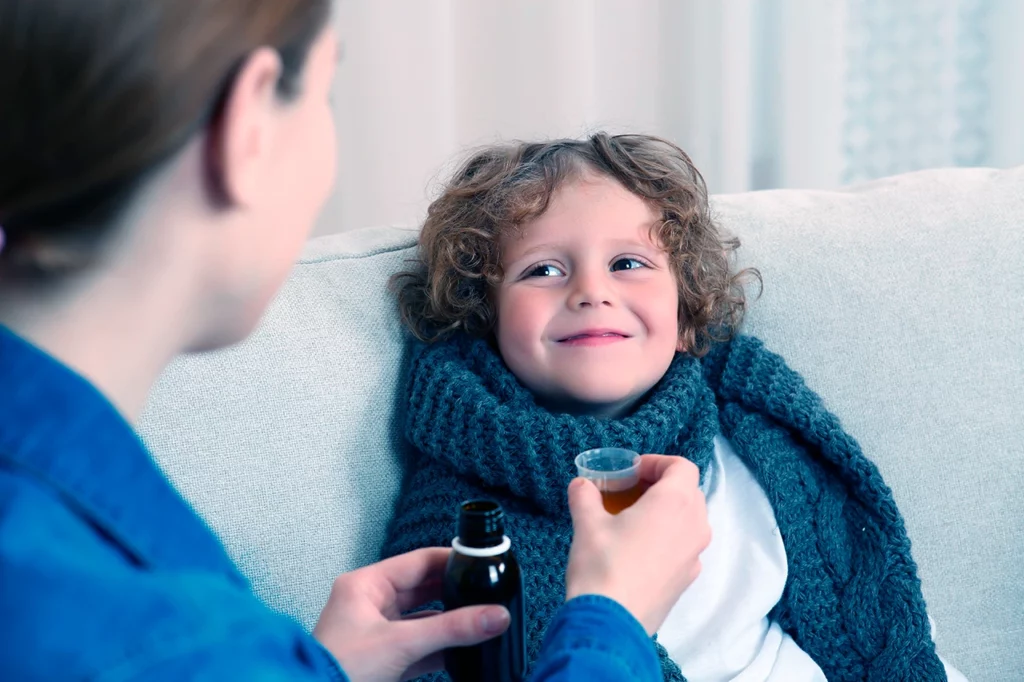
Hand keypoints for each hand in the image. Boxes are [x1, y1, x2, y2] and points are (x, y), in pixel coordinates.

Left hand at [314, 547, 510, 681]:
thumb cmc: (339, 670)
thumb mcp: (401, 645)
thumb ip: (452, 631)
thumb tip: (496, 616)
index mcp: (365, 585)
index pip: (418, 562)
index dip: (451, 560)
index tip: (482, 563)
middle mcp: (368, 603)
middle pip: (423, 590)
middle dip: (455, 594)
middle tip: (488, 593)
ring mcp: (374, 632)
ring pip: (422, 620)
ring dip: (449, 624)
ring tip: (483, 622)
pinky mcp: (381, 659)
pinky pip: (418, 646)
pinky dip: (439, 649)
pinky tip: (463, 651)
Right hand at [564, 454, 710, 634]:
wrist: (610, 624)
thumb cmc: (602, 567)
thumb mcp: (587, 523)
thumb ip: (585, 495)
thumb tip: (581, 485)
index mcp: (675, 503)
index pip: (681, 466)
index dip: (657, 462)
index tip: (631, 470)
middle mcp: (694, 527)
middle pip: (688, 491)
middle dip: (660, 485)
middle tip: (629, 490)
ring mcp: (694, 556)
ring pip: (689, 520)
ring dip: (666, 511)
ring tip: (631, 518)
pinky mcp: (687, 579)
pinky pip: (684, 546)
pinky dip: (667, 537)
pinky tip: (636, 548)